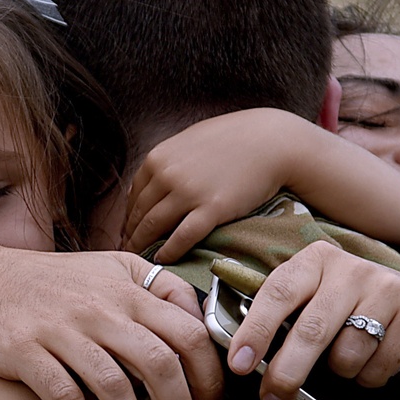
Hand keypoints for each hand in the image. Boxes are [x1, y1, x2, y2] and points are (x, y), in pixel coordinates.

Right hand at [0, 244, 221, 399]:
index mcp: (125, 288)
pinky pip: (66, 399)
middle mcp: (99, 307)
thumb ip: (149, 292)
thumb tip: (197, 326)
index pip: (188, 330)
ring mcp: (62, 329)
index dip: (208, 373)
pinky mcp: (26, 351)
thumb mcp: (103, 270)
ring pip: (115, 387)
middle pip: (160, 363)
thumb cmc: (47, 283)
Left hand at [123, 111, 295, 261]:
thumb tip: (147, 182)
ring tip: (142, 258)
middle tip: (130, 251)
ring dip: (144, 246)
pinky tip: (164, 260)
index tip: (128, 232)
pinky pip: (182, 237)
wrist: (271, 141)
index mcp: (158, 158)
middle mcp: (168, 174)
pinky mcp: (212, 209)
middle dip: (132, 235)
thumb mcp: (189, 143)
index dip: (128, 218)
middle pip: (140, 214)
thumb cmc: (232, 140)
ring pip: (154, 227)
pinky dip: (169, 252)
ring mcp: (189, 192)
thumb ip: (167, 162)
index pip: (133, 196)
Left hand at [224, 242, 399, 399]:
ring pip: (345, 355)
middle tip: (273, 399)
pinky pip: (377, 366)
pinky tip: (379, 362)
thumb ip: (285, 318)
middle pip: (310, 330)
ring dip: (342, 372)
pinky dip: (371, 377)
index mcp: (317, 261)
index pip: (278, 293)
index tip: (239, 364)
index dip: (255, 330)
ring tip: (352, 361)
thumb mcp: (320, 301)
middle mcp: (351, 268)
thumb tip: (240, 356)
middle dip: (287, 372)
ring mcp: (387, 288)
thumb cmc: (360, 313)